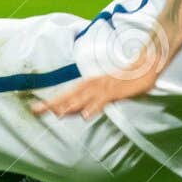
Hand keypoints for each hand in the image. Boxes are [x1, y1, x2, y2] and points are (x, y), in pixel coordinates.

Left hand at [33, 52, 161, 119]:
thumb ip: (93, 100)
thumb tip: (78, 112)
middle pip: (70, 95)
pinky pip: (103, 100)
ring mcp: (104, 87)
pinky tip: (86, 115)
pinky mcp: (116, 91)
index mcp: (90, 83)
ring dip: (69, 105)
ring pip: (83, 98)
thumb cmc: (126, 79)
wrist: (145, 65)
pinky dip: (94, 107)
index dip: (52, 101)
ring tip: (56, 114)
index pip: (68, 93)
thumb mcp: (107, 89)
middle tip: (36, 110)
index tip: (36, 108)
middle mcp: (93, 84)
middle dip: (53, 103)